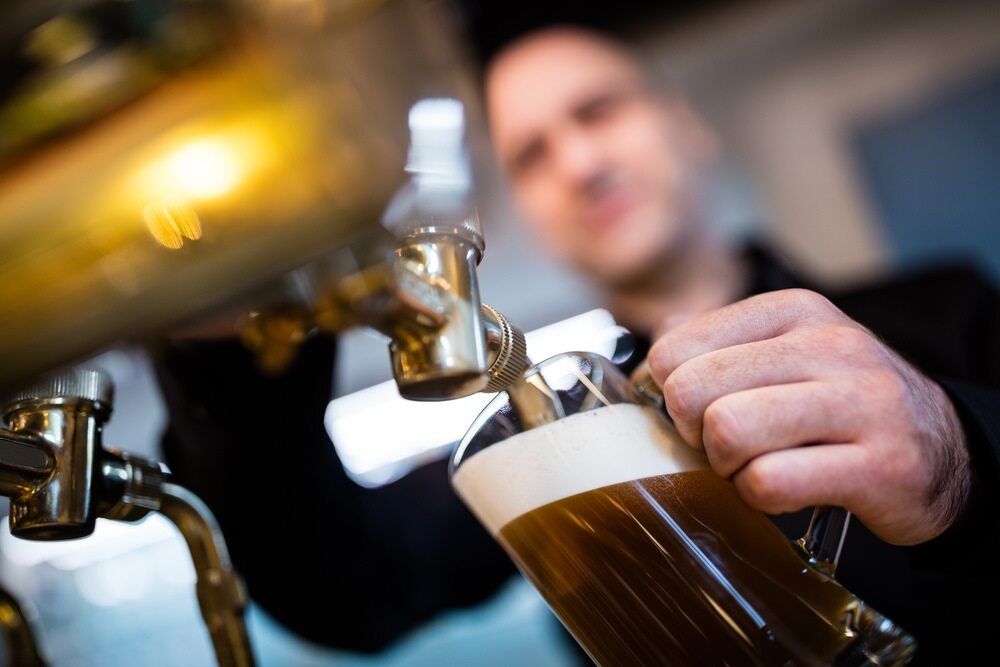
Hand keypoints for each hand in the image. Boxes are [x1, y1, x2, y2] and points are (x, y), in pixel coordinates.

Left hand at [647, 288, 970, 545]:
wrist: (944, 449)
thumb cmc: (842, 402)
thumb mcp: (787, 350)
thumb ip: (715, 343)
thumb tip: (645, 362)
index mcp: (794, 311)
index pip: (676, 345)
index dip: (670, 391)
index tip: (696, 411)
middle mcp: (829, 345)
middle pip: (692, 389)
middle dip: (691, 430)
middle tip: (720, 444)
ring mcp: (860, 403)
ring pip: (728, 431)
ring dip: (724, 465)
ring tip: (751, 466)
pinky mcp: (879, 465)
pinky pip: (770, 483)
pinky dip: (758, 497)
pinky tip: (783, 489)